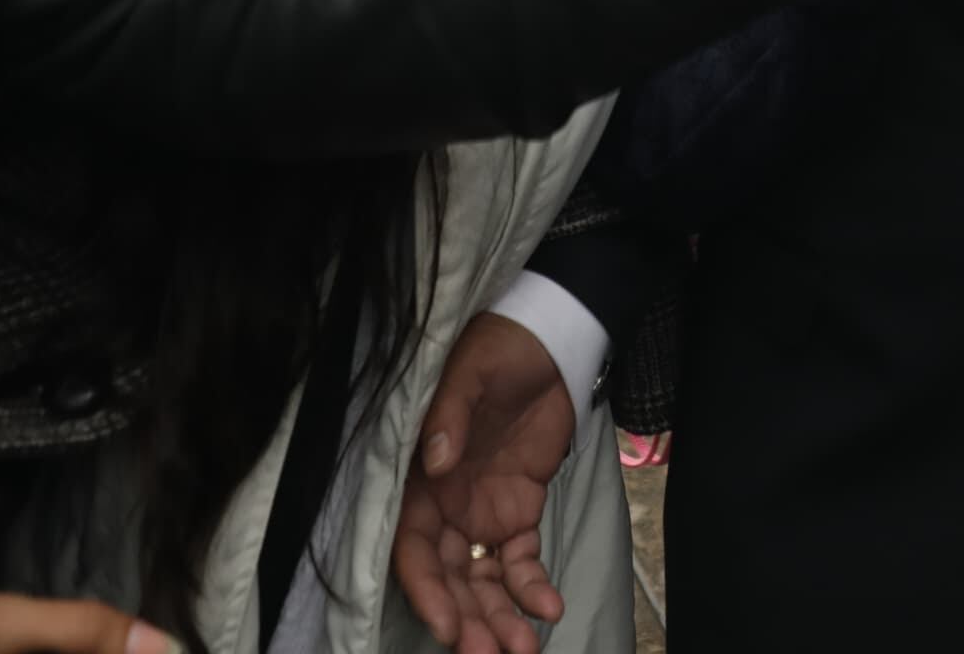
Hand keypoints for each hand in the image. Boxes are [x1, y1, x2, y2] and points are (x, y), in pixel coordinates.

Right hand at [393, 311, 576, 653]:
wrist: (550, 342)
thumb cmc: (498, 349)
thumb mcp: (470, 371)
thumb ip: (450, 414)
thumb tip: (435, 462)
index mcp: (419, 479)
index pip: (413, 548)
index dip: (426, 590)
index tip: (447, 626)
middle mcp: (444, 507)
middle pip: (448, 578)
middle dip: (467, 621)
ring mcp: (481, 514)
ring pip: (483, 581)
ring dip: (499, 618)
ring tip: (523, 652)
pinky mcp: (519, 513)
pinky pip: (521, 561)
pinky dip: (533, 588)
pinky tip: (549, 609)